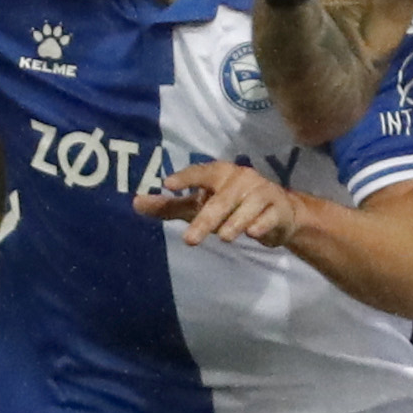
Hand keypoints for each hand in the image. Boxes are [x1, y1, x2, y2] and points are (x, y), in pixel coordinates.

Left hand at [134, 160, 306, 249]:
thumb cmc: (231, 207)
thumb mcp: (199, 206)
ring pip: (247, 207)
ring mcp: (262, 192)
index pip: (201, 172)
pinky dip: (261, 225)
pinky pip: (269, 217)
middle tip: (189, 240)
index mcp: (220, 173)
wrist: (278, 214)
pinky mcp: (278, 209)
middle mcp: (241, 178)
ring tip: (224, 237)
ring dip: (235, 222)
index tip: (168, 184)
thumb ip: (170, 206)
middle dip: (206, 219)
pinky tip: (253, 233)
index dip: (186, 177)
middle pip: (221, 199)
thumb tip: (134, 204)